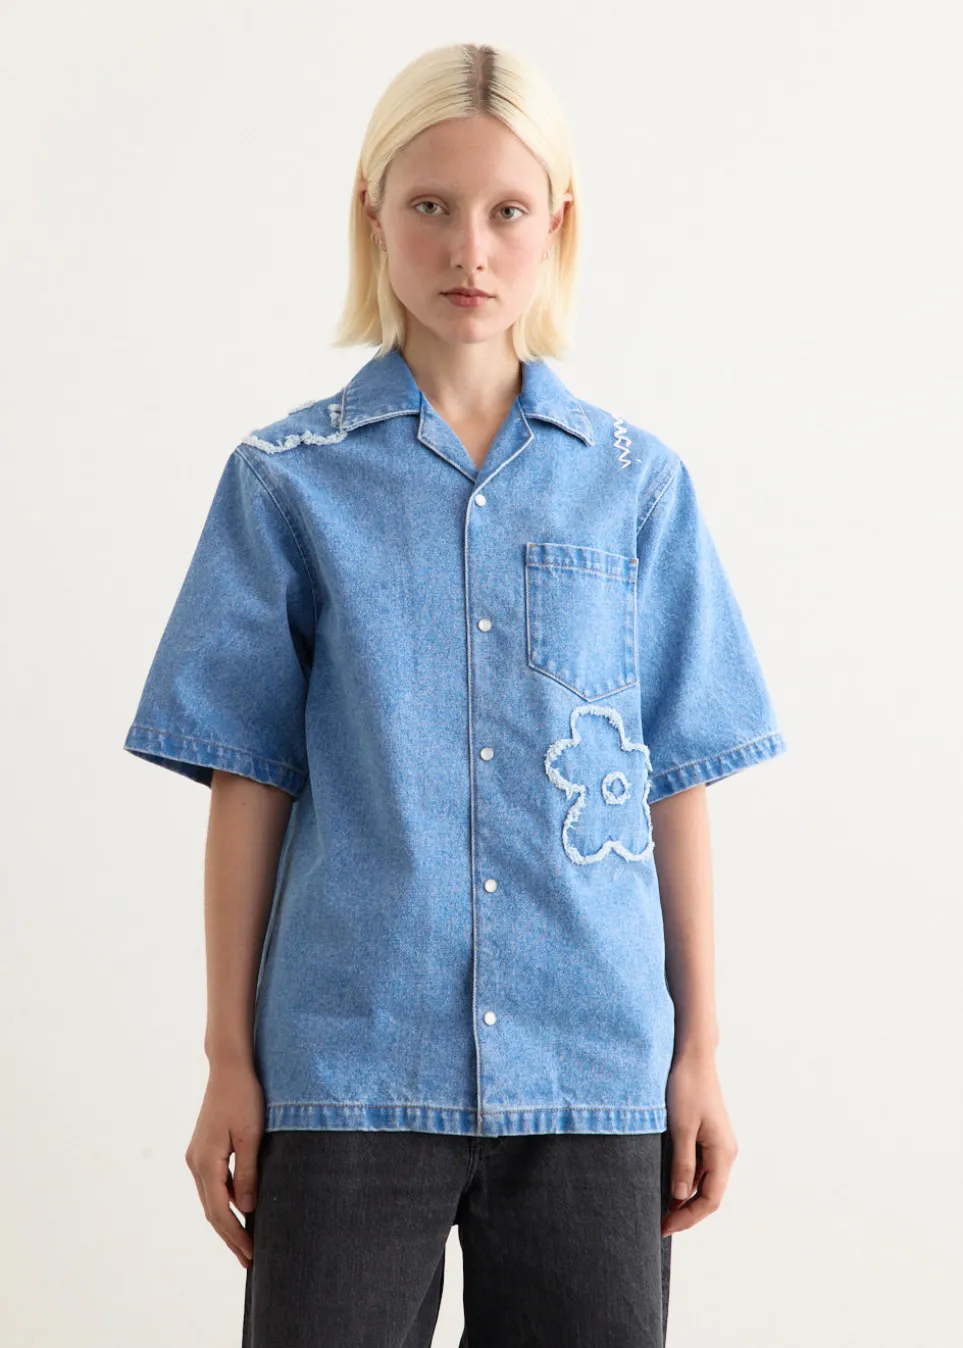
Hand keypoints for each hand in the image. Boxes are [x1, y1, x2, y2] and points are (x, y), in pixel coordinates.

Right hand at [185, 1060, 264, 1268]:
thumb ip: (247, 1172)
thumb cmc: (244, 1097)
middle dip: (230, 1236)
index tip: (251, 1254)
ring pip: (209, 1200)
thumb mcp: (252, 1135)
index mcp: (206, 1162)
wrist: (229, 1068)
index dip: (235, 1235)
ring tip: (244, 1243)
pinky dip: (223, 1203)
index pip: (220, 1211)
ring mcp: (196, 1156)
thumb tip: (246, 1208)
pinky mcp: (202, 1149)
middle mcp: (195, 1162)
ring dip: (226, 1222)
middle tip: (249, 1260)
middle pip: (211, 1211)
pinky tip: (238, 1210)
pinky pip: (211, 1185)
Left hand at [661, 1048, 737, 1236]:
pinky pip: (701, 1167)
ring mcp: (719, 1144)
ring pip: (705, 1182)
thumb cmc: (687, 1087)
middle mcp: (726, 1152)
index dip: (687, 1218)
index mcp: (723, 1153)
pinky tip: (668, 1184)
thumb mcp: (680, 1127)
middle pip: (709, 1195)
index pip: (709, 1200)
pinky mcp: (709, 1135)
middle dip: (686, 1212)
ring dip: (685, 1198)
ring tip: (661, 1208)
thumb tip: (680, 1197)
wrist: (693, 1056)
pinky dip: (686, 1181)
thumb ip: (682, 1163)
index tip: (664, 1226)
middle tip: (659, 1223)